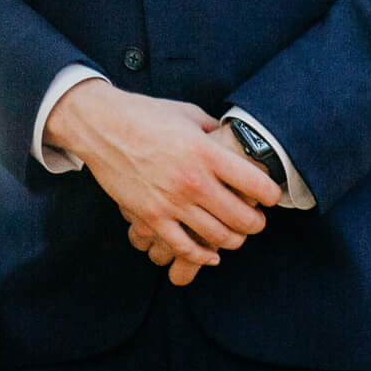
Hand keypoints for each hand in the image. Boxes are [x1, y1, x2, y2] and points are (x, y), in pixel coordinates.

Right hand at [124, 123, 279, 284]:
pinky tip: (211, 255)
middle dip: (256, 224)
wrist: (99, 124)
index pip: (258, 186)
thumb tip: (236, 141)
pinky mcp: (151, 216)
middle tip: (255, 221)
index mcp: (207, 152)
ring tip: (234, 235)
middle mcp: (193, 180)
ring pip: (219, 238)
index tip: (270, 196)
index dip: (271, 194)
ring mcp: (172, 202)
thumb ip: (216, 131)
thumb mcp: (188, 114)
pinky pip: (185, 248)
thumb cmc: (146, 115)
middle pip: (244, 219)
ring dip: (233, 241)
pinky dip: (203, 256)